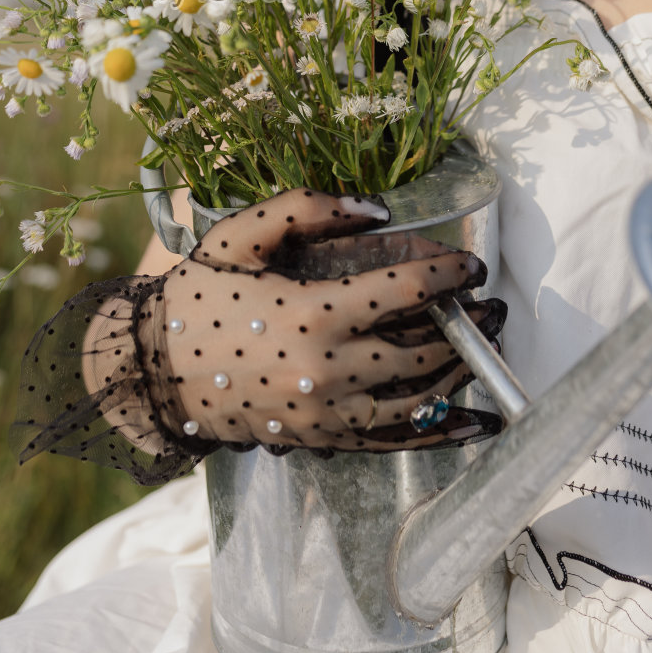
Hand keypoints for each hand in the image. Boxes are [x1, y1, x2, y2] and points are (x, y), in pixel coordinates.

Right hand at [158, 188, 501, 451]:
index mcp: (311, 314)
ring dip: (461, 374)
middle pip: (423, 351)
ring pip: (419, 400)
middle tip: (494, 309)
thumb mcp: (240, 237)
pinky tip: (480, 425)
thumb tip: (379, 211)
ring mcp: (329, 415)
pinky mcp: (326, 442)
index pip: (403, 290)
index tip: (472, 267)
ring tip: (487, 347)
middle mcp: (327, 371)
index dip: (447, 275)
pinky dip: (445, 435)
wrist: (156, 373)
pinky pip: (398, 443)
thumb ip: (306, 209)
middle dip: (468, 327)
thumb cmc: (200, 296)